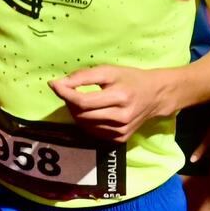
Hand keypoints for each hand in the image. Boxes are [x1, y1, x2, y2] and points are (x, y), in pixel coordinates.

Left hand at [49, 65, 169, 142]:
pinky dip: (86, 122)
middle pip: (82, 114)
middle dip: (69, 102)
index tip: (54, 85)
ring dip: (76, 113)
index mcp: (121, 96)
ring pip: (85, 125)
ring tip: (79, 100)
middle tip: (68, 90)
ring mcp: (121, 131)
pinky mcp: (120, 140)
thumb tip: (58, 84)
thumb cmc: (130, 79)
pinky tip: (91, 112)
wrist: (155, 96)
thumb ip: (84, 76)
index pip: (84, 101)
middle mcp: (122, 117)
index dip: (65, 94)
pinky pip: (93, 132)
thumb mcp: (109, 70)